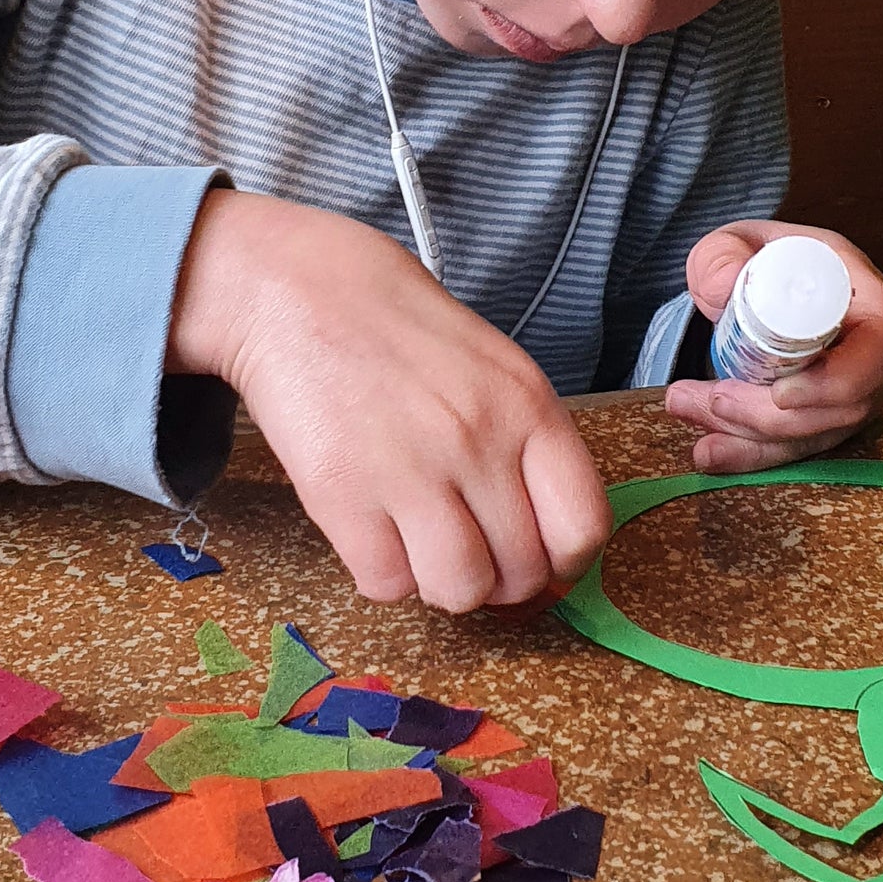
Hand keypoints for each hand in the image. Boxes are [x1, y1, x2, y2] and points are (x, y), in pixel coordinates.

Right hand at [165, 189, 611, 611]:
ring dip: (440, 582)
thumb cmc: (400, 330)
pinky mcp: (342, 496)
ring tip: (417, 538)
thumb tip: (546, 551)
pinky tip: (373, 527)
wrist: (299, 291)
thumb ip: (526, 448)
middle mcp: (478, 441)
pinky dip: (382, 573)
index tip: (538, 562)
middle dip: (496, 576)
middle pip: (520, 573)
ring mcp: (410, 470)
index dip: (563, 564)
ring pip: (459, 591)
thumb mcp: (494, 368)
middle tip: (464, 545)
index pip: (583, 527)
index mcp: (528, 405)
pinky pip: (386, 585)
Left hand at [663, 221, 882, 471]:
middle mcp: (872, 357)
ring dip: (747, 436)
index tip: (780, 393)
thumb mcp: (740, 241)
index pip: (881, 350)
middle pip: (841, 408)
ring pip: (811, 434)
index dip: (837, 382)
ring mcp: (852, 395)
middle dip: (767, 416)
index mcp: (871, 302)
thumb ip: (723, 254)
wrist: (767, 284)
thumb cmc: (767, 259)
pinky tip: (707, 453)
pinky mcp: (823, 420)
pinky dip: (749, 455)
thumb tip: (720, 288)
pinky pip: (793, 448)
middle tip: (710, 399)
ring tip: (687, 410)